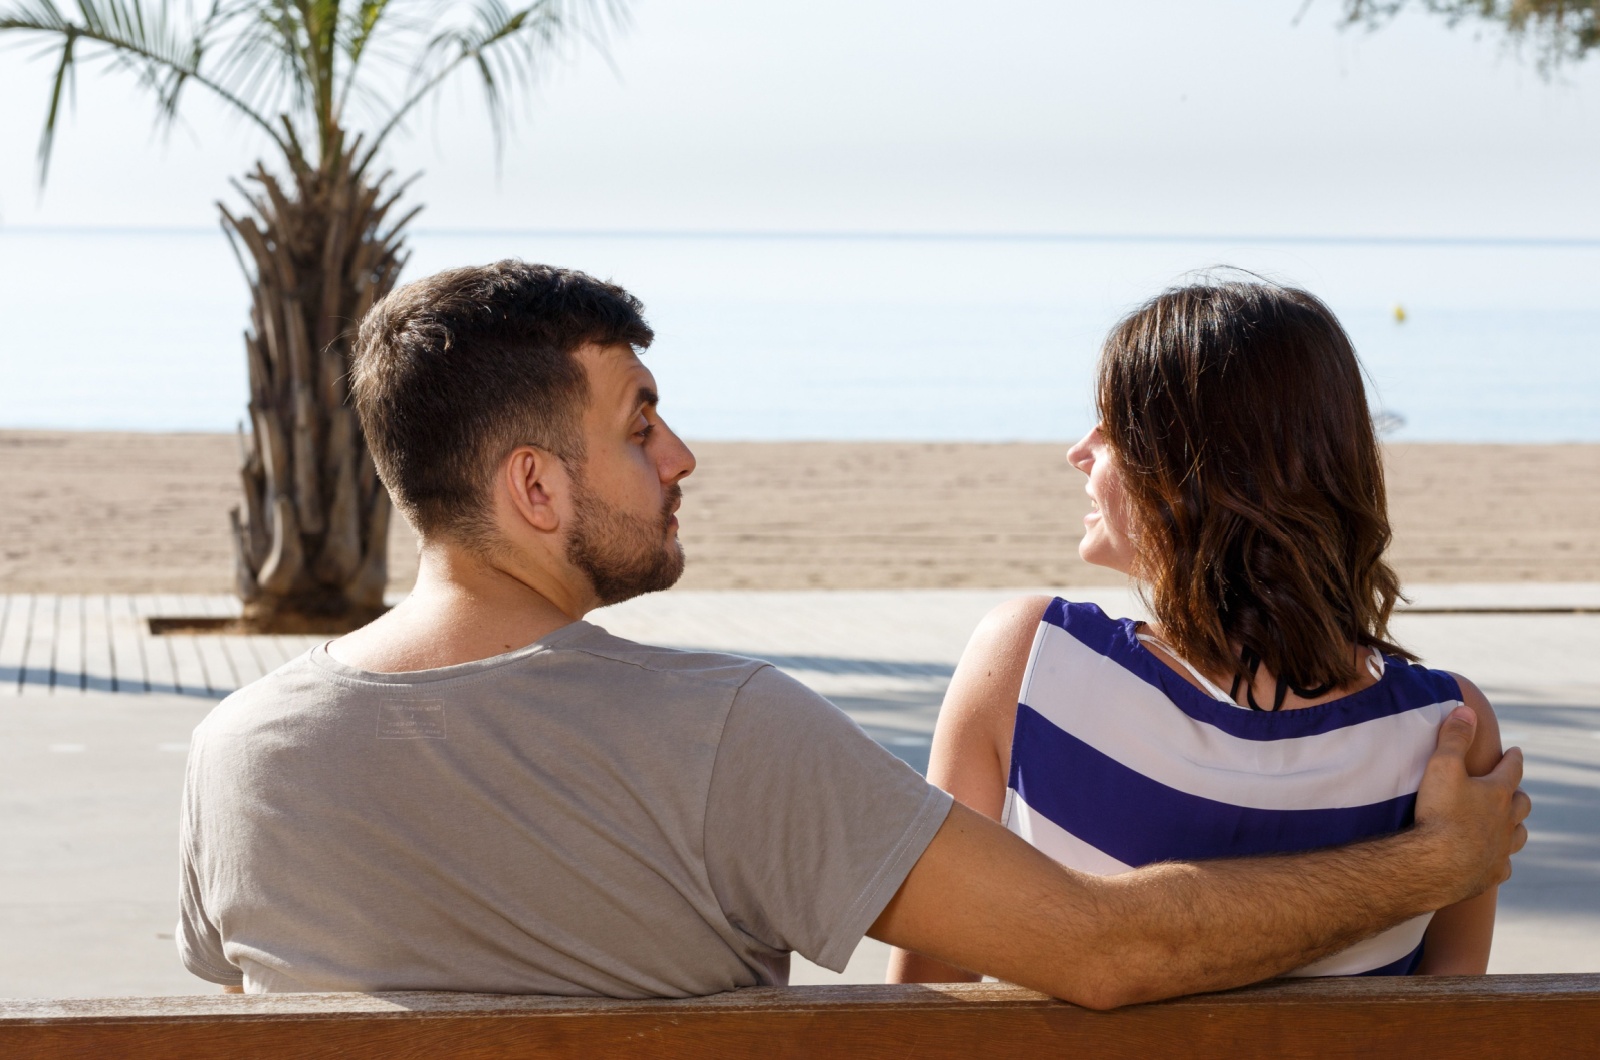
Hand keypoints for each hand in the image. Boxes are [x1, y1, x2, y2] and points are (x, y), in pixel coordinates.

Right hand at [1414, 706, 1529, 903]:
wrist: (1438, 864)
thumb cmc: (1440, 813)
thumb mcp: (1442, 766)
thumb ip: (1454, 737)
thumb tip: (1467, 710)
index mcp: (1497, 793)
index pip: (1512, 769)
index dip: (1513, 759)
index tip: (1516, 751)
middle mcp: (1506, 821)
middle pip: (1521, 804)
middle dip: (1517, 794)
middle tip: (1512, 789)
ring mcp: (1501, 849)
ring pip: (1518, 835)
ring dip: (1515, 826)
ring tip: (1508, 824)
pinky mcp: (1491, 873)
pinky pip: (1503, 865)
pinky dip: (1500, 858)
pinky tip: (1493, 859)